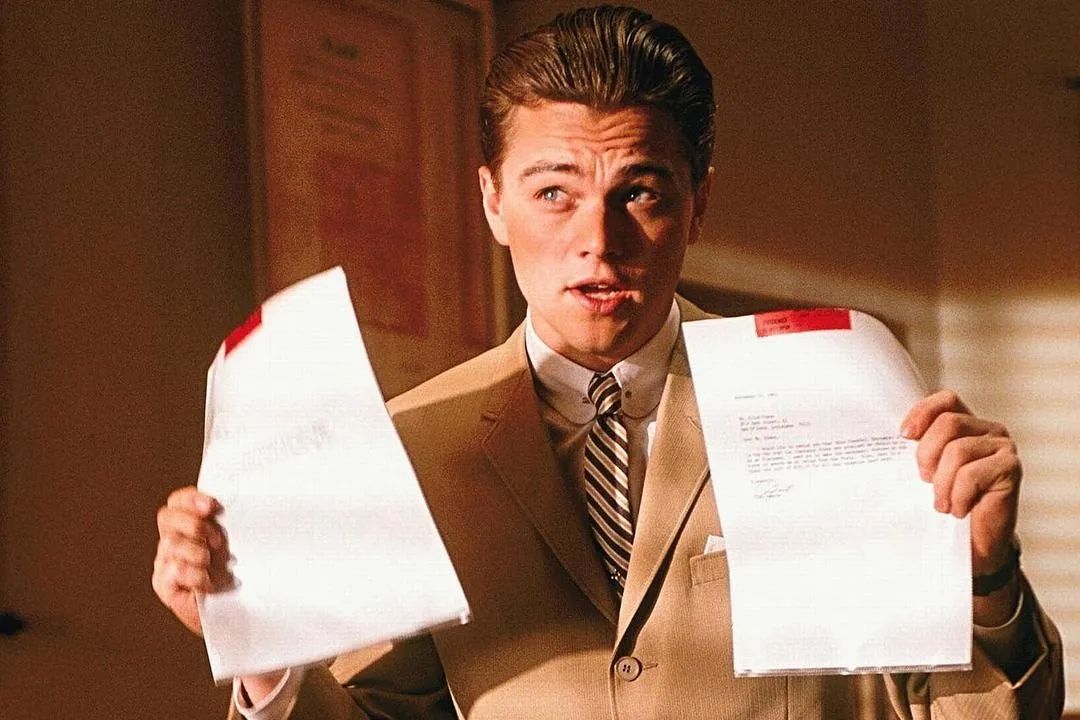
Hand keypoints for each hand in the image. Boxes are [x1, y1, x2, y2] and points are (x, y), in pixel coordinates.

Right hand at [152, 486, 231, 635]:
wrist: (236, 611)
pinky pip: (175, 569)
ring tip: (212, 564)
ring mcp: (164, 563)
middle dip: (194, 524)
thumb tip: (240, 501)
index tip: (212, 506)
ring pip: (171, 543)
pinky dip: (195, 574)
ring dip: (198, 552)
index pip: (178, 501)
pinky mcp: (164, 585)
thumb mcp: (236, 543)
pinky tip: (209, 583)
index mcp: (189, 525)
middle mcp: (173, 541)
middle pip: (167, 517)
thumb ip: (229, 522)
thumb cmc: (238, 574)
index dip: (191, 499)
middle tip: (217, 541)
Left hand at [902, 390, 1020, 576]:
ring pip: (958, 450)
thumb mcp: (927, 471)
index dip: (923, 412)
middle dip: (927, 454)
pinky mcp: (1011, 468)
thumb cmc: (946, 504)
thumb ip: (918, 448)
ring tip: (942, 502)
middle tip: (924, 480)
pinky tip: (959, 510)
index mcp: (967, 424)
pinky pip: (972, 474)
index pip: (946, 400)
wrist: (973, 545)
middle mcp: (988, 430)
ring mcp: (1003, 447)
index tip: (904, 435)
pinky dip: (958, 495)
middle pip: (948, 423)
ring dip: (942, 483)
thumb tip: (888, 434)